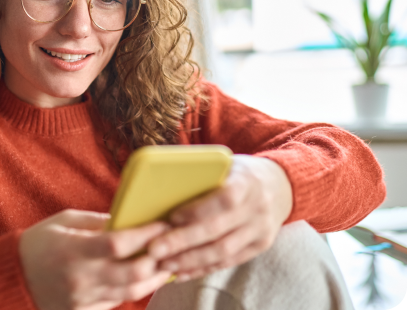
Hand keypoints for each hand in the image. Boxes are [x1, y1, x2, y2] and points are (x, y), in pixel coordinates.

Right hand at [19, 209, 172, 309]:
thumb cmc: (38, 243)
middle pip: (132, 273)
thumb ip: (97, 221)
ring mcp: (82, 299)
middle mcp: (80, 277)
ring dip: (153, 278)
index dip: (146, 234)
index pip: (119, 244)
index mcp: (73, 250)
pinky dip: (133, 289)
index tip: (163, 223)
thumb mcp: (63, 221)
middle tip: (171, 246)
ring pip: (130, 292)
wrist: (12, 278)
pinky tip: (143, 278)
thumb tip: (128, 220)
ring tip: (166, 264)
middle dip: (158, 259)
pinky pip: (116, 302)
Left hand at [147, 155, 292, 281]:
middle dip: (183, 242)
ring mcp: (260, 230)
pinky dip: (203, 268)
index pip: (224, 199)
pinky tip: (182, 272)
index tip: (171, 217)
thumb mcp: (226, 164)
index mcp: (247, 182)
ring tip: (163, 264)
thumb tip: (161, 186)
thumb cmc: (241, 172)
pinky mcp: (259, 247)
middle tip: (154, 249)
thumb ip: (202, 175)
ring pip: (222, 252)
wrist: (280, 185)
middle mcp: (257, 208)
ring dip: (190, 260)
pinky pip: (228, 262)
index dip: (197, 210)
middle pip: (218, 231)